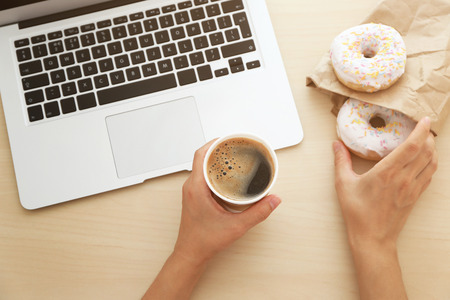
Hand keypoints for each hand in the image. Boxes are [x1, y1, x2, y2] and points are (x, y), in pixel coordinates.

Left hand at [175, 140, 281, 263]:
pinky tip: (227, 174)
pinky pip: (203, 175)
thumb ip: (257, 213)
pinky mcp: (195, 196)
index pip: (201, 155)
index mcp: (196, 188)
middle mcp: (191, 186)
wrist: (191, 254)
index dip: (214, 143)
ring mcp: (192, 191)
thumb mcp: (236, 226)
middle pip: (202, 157)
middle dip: (219, 148)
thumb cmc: (204, 241)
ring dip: (216, 159)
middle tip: (235, 145)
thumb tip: (273, 200)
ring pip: (202, 166)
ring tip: (233, 156)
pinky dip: (214, 170)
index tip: (228, 138)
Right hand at [333, 117, 437, 298]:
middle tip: (424, 127)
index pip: (412, 147)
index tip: (424, 120)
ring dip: (432, 149)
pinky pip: (429, 175)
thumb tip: (336, 144)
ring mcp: (412, 189)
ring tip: (427, 140)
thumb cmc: (357, 212)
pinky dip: (431, 163)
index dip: (422, 131)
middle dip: (429, 136)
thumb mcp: (344, 184)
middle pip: (426, 152)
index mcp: (387, 173)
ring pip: (431, 163)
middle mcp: (404, 179)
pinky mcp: (415, 196)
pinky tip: (425, 160)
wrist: (372, 238)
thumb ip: (341, 161)